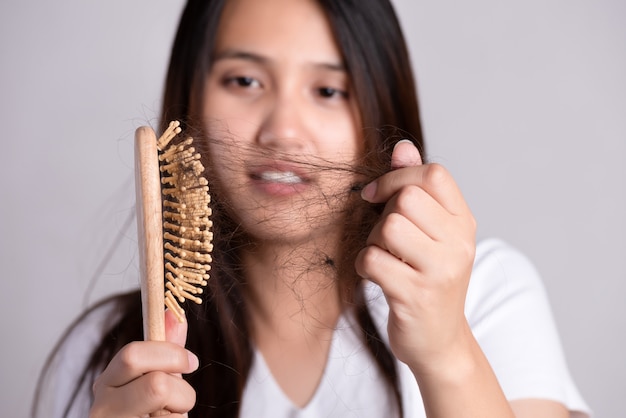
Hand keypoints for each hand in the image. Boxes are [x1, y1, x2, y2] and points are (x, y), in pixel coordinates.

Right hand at [90, 310, 197, 416]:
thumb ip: (165, 350)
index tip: (190, 361)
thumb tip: (174, 312)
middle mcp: (102, 408)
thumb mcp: (154, 378)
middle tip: (182, 398)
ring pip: (169, 416)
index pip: (133, 355)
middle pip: (156, 385)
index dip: (170, 353)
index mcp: (107, 382)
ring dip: (181, 415)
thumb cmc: (146, 411)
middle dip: (181, 390)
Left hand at [355, 140, 476, 373]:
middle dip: (383, 214)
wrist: (439, 340)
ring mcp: (441, 271)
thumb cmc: (429, 278)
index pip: (434, 174)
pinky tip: (377, 277)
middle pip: (407, 198)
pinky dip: (364, 265)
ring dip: (373, 241)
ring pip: (389, 227)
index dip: (397, 177)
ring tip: (384, 257)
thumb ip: (417, 188)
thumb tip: (403, 147)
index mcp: (465, 222)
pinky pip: (372, 260)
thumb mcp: (431, 232)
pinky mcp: (416, 296)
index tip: (377, 196)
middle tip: (385, 238)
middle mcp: (460, 244)